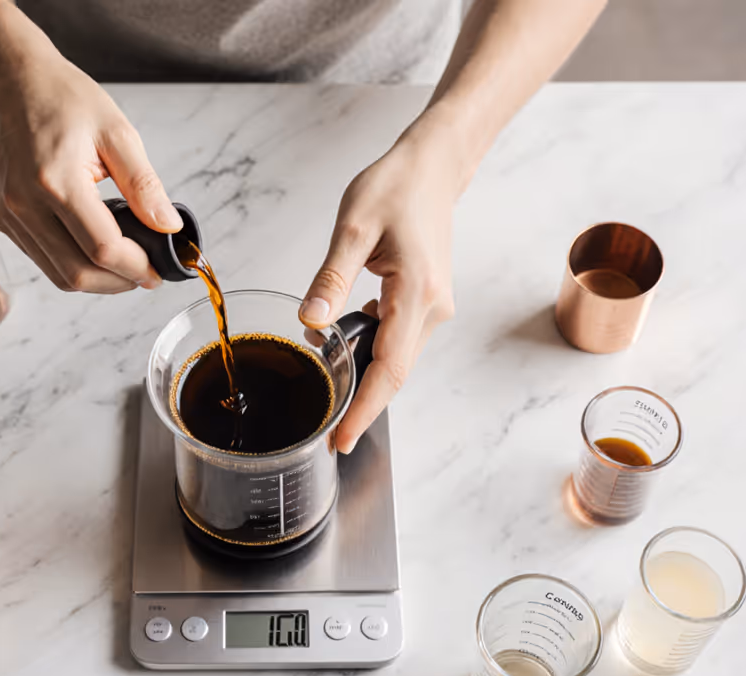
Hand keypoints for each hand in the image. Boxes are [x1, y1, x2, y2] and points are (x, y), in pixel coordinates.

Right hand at [0, 6, 179, 292]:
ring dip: (98, 280)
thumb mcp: (117, 133)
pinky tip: (96, 252)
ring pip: (59, 276)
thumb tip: (168, 227)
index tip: (159, 270)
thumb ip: (144, 185)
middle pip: (78, 274)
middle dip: (119, 282)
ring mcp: (10, 216)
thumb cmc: (62, 99)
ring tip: (126, 265)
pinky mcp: (4, 221)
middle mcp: (25, 205)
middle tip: (146, 273)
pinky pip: (44, 261)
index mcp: (55, 181)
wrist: (10, 82)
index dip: (136, 267)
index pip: (102, 249)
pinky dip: (74, 266)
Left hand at [299, 132, 459, 452]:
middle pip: (397, 372)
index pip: (390, 369)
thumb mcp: (354, 226)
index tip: (344, 438)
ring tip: (329, 382)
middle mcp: (433, 307)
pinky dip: (374, 351)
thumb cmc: (398, 186)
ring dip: (366, 375)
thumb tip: (311, 321)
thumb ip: (332, 276)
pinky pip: (400, 340)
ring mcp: (434, 306)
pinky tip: (346, 342)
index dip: (365, 409)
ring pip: (399, 358)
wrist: (433, 166)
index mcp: (417, 293)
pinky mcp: (426, 300)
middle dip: (363, 404)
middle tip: (331, 431)